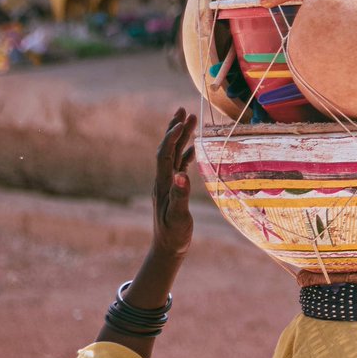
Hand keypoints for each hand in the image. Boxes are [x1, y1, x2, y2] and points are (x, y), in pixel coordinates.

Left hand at [153, 107, 196, 259]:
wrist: (167, 248)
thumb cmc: (174, 234)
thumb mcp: (178, 217)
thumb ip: (180, 196)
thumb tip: (182, 175)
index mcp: (163, 184)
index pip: (165, 154)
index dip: (171, 138)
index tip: (182, 122)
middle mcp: (163, 180)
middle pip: (167, 148)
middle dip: (174, 128)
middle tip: (182, 109)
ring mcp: (168, 183)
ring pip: (173, 154)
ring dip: (181, 136)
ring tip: (189, 120)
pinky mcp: (174, 188)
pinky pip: (179, 164)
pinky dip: (186, 152)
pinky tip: (193, 147)